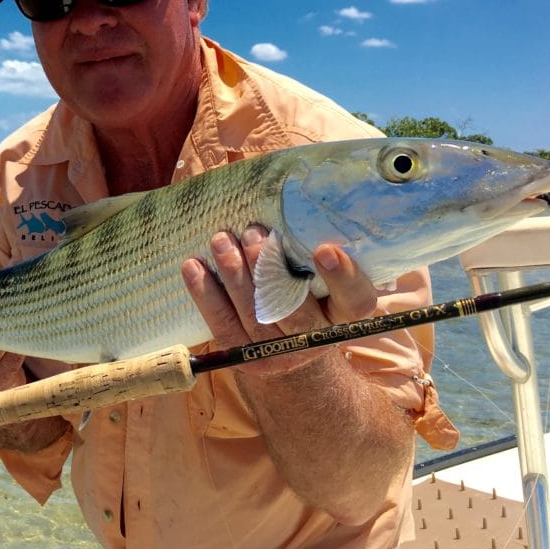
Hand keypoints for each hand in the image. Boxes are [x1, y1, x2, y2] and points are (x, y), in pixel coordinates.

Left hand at [181, 226, 378, 375]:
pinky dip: (206, 294)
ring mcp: (279, 353)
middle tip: (252, 232)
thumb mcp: (319, 271)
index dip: (343, 276)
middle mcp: (316, 336)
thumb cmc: (304, 287)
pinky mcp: (245, 356)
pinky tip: (193, 267)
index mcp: (345, 313)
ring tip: (220, 240)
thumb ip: (310, 245)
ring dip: (234, 274)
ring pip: (255, 315)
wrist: (286, 344)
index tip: (324, 249)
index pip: (356, 299)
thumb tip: (288, 192)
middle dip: (268, 267)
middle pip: (294, 309)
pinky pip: (223, 324)